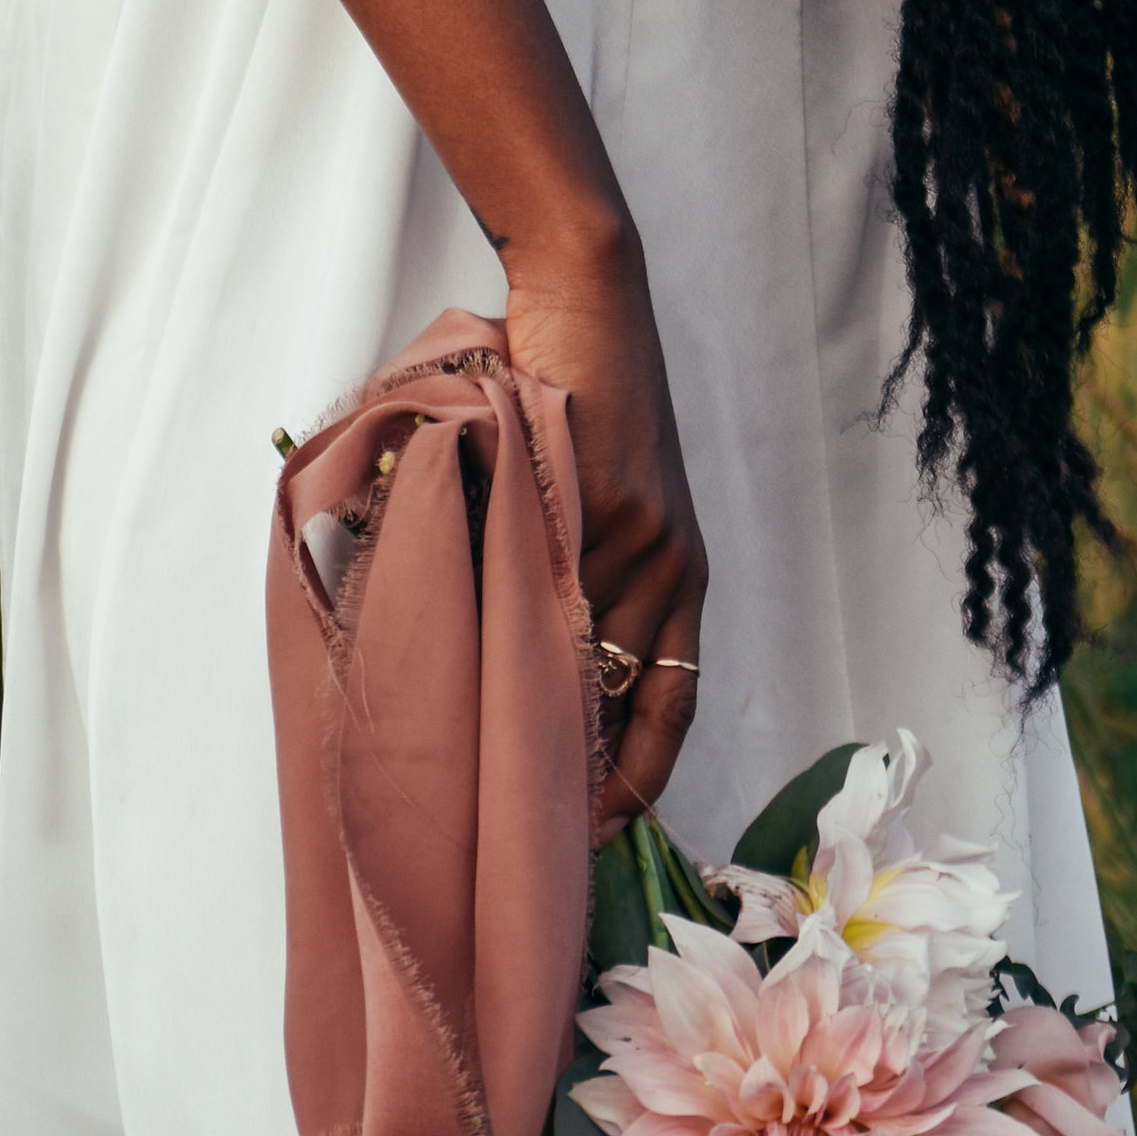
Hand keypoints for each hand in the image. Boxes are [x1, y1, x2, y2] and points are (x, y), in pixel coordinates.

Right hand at [504, 218, 706, 810]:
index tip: (600, 834)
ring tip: (466, 737)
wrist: (588, 300)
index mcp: (682, 573)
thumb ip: (581, 571)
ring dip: (521, 684)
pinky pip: (538, 573)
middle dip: (570, 754)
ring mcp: (632, 527)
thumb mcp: (609, 496)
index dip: (637, 776)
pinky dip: (494, 602)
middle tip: (520, 812)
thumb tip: (525, 656)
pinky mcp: (591, 491)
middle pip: (618, 688)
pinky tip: (454, 631)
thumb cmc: (589, 397)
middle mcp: (668, 562)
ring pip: (573, 639)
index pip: (671, 702)